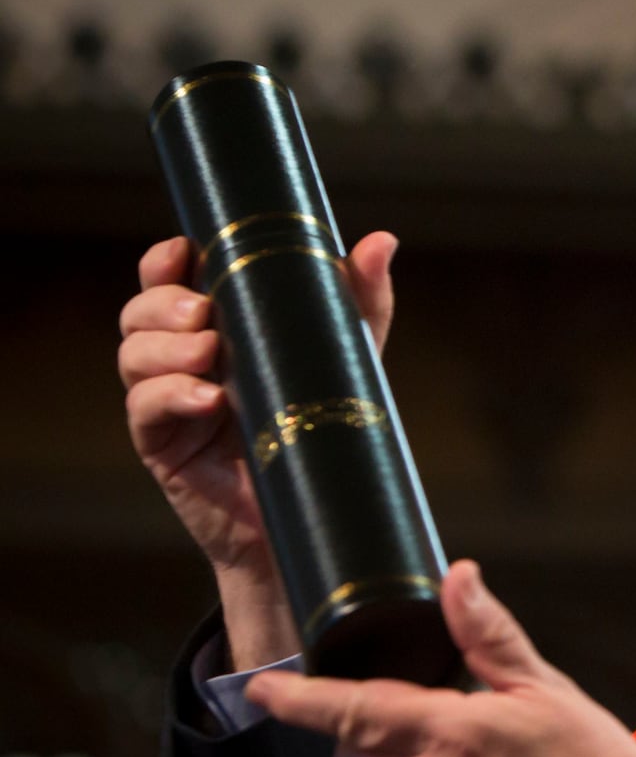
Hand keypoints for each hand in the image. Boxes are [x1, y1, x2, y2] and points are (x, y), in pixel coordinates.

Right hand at [118, 231, 399, 668]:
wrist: (317, 516)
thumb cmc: (325, 429)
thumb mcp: (348, 359)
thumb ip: (359, 302)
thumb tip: (381, 240)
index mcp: (217, 328)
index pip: (169, 281)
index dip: (164, 260)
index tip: (184, 250)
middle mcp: (183, 360)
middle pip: (140, 312)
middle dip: (162, 301)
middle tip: (205, 312)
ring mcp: (169, 403)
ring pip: (133, 355)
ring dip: (165, 345)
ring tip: (210, 352)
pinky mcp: (165, 447)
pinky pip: (145, 410)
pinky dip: (170, 396)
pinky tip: (208, 398)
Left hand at [246, 561, 635, 756]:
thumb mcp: (548, 688)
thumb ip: (489, 634)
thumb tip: (458, 578)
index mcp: (452, 735)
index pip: (349, 711)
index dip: (296, 700)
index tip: (261, 688)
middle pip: (352, 756)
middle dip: (356, 727)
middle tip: (405, 704)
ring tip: (451, 749)